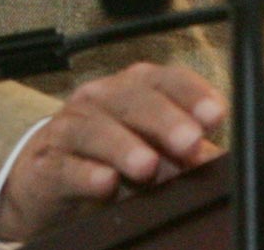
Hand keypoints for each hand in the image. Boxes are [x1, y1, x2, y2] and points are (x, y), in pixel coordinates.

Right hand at [0, 62, 225, 240]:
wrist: (47, 181)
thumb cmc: (110, 158)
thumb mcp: (154, 153)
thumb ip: (185, 155)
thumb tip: (217, 163)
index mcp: (135, 88)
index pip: (167, 80)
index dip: (192, 94)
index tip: (215, 116)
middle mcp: (101, 98)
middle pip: (133, 99)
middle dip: (164, 120)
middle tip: (189, 143)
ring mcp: (70, 128)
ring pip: (95, 128)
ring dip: (124, 146)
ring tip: (148, 166)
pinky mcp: (46, 164)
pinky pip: (66, 166)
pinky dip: (86, 174)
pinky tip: (105, 183)